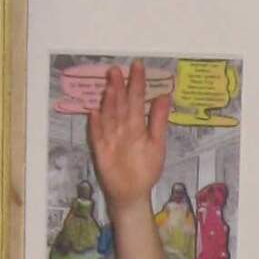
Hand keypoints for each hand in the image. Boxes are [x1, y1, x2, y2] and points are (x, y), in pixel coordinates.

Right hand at [87, 61, 171, 206]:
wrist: (133, 192)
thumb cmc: (146, 167)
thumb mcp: (158, 143)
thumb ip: (159, 120)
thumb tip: (165, 96)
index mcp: (137, 125)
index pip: (137, 100)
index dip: (138, 83)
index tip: (138, 66)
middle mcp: (122, 128)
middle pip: (120, 104)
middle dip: (119, 87)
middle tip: (116, 70)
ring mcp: (110, 137)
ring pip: (109, 116)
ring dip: (108, 102)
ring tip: (110, 86)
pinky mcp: (101, 150)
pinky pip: (97, 136)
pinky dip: (95, 125)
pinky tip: (93, 113)